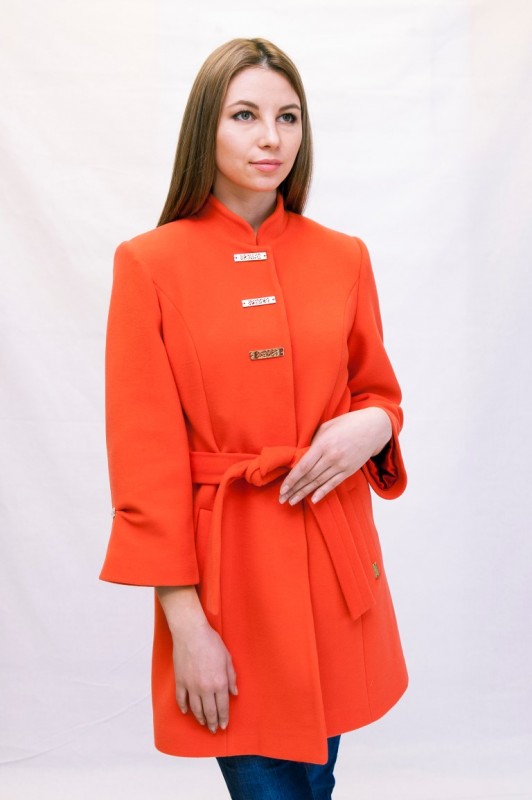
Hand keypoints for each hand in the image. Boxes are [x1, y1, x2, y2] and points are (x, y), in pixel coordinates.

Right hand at [155, 586, 237, 733]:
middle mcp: (205, 688)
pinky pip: (181, 699)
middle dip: (212, 723)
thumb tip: (234, 693)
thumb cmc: (211, 642)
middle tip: (213, 730)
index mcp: (219, 683)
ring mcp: (191, 686)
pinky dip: (184, 707)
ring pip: (195, 709)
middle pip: (209, 711)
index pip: (223, 707)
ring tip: (203, 723)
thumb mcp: (227, 658)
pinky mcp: (180, 681)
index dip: (224, 718)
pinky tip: (186, 712)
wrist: (191, 633)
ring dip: (200, 718)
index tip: (224, 726)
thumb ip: (232, 677)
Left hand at [279, 407, 391, 505]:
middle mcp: (331, 457)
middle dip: (294, 489)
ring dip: (304, 493)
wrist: (373, 428)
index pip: (303, 467)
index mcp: (323, 444)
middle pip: (309, 477)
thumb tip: (300, 455)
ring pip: (319, 483)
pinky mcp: (349, 470)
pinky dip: (322, 492)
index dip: (291, 479)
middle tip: (282, 499)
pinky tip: (313, 500)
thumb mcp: (326, 427)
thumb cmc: (347, 424)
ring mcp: (341, 465)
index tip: (282, 488)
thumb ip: (313, 441)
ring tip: (292, 501)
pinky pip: (333, 484)